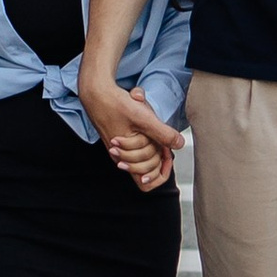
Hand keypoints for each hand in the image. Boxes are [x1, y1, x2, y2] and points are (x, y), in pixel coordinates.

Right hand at [83, 68, 183, 188]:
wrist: (97, 93)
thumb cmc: (115, 105)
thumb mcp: (143, 118)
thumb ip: (162, 133)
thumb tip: (179, 144)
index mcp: (126, 158)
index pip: (146, 183)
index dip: (160, 172)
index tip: (165, 153)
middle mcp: (123, 157)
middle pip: (148, 170)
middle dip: (159, 154)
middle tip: (163, 138)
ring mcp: (122, 149)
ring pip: (145, 157)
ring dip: (153, 144)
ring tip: (153, 128)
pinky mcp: (121, 140)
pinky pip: (139, 146)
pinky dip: (146, 137)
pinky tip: (146, 122)